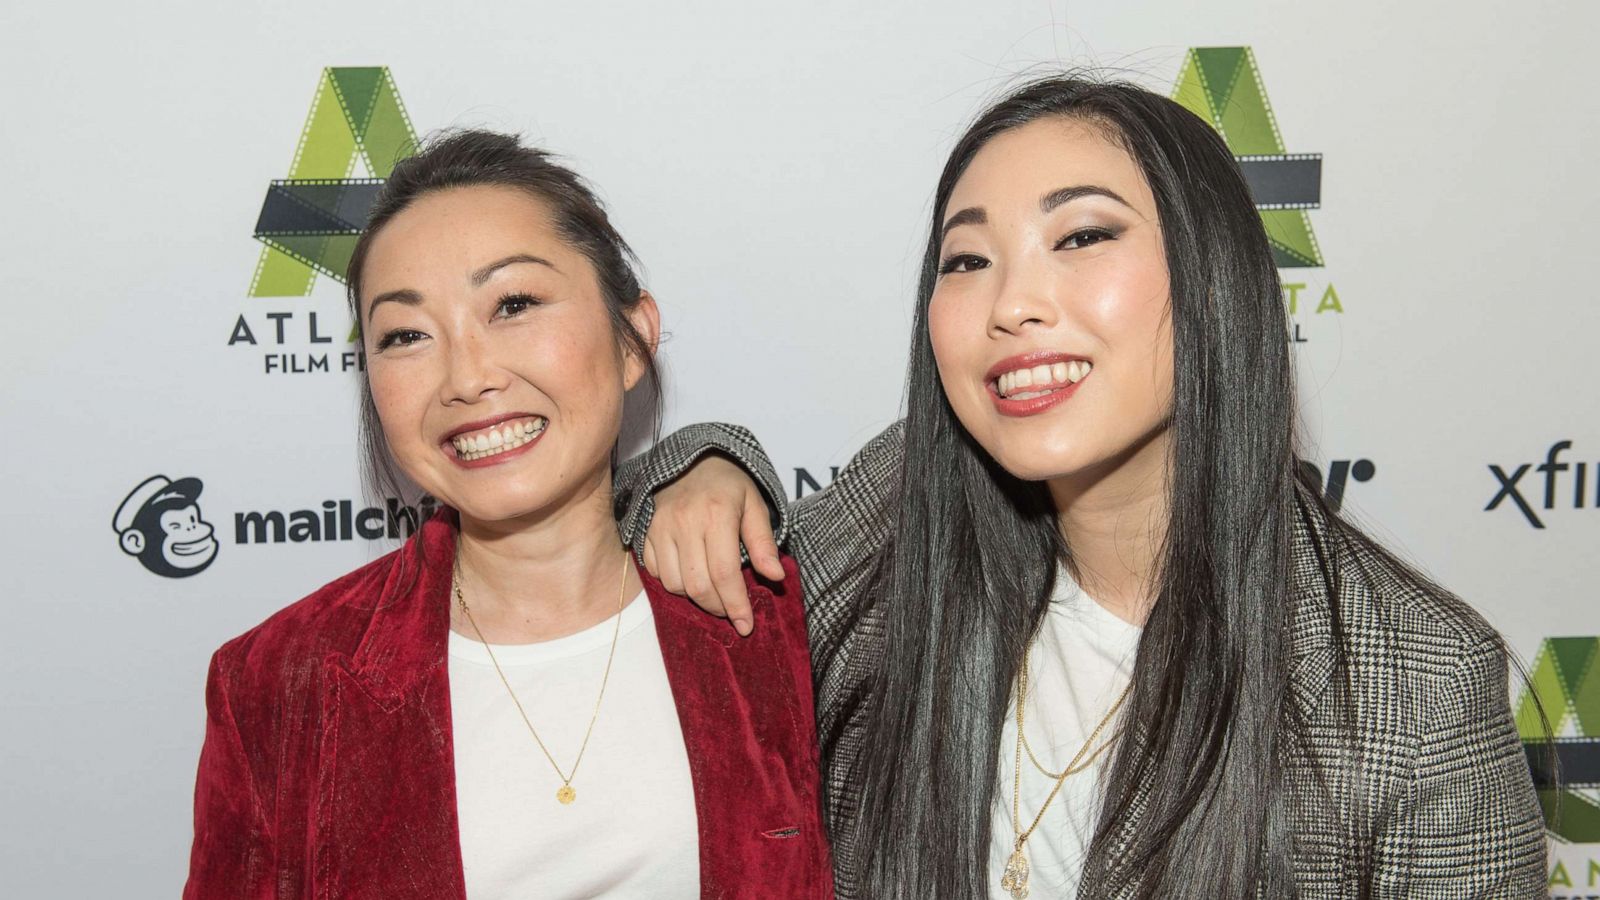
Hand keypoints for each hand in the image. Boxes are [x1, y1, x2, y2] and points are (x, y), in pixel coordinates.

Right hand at [641, 454, 782, 635]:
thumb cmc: (729, 485)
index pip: (725, 573)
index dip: (736, 604)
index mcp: (717, 513)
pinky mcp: (646, 531)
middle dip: (717, 607)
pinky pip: (655, 573)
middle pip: (698, 585)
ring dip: (694, 597)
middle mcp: (685, 522)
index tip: (745, 625)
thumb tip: (775, 577)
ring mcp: (661, 527)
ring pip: (674, 584)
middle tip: (731, 610)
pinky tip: (689, 576)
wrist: (692, 461)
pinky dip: (672, 583)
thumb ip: (764, 542)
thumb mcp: (755, 505)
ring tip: (712, 591)